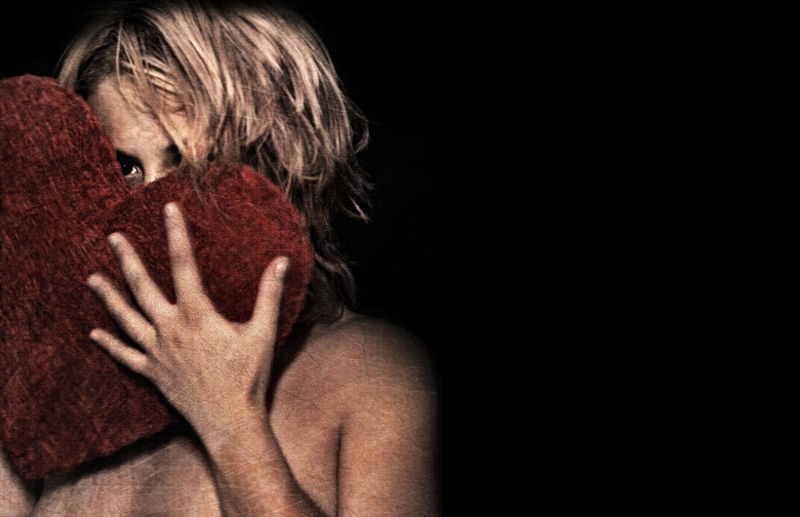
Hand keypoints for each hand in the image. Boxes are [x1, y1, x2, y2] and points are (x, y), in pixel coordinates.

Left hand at [87, 202, 287, 430]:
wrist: (229, 421)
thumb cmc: (248, 377)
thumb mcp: (263, 332)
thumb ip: (269, 294)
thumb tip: (281, 261)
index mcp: (197, 314)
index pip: (183, 264)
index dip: (176, 233)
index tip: (169, 208)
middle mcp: (170, 329)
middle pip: (142, 287)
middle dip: (128, 260)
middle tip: (113, 237)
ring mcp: (157, 352)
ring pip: (125, 318)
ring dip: (108, 297)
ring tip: (92, 278)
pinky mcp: (153, 373)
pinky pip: (125, 355)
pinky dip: (108, 344)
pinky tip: (93, 333)